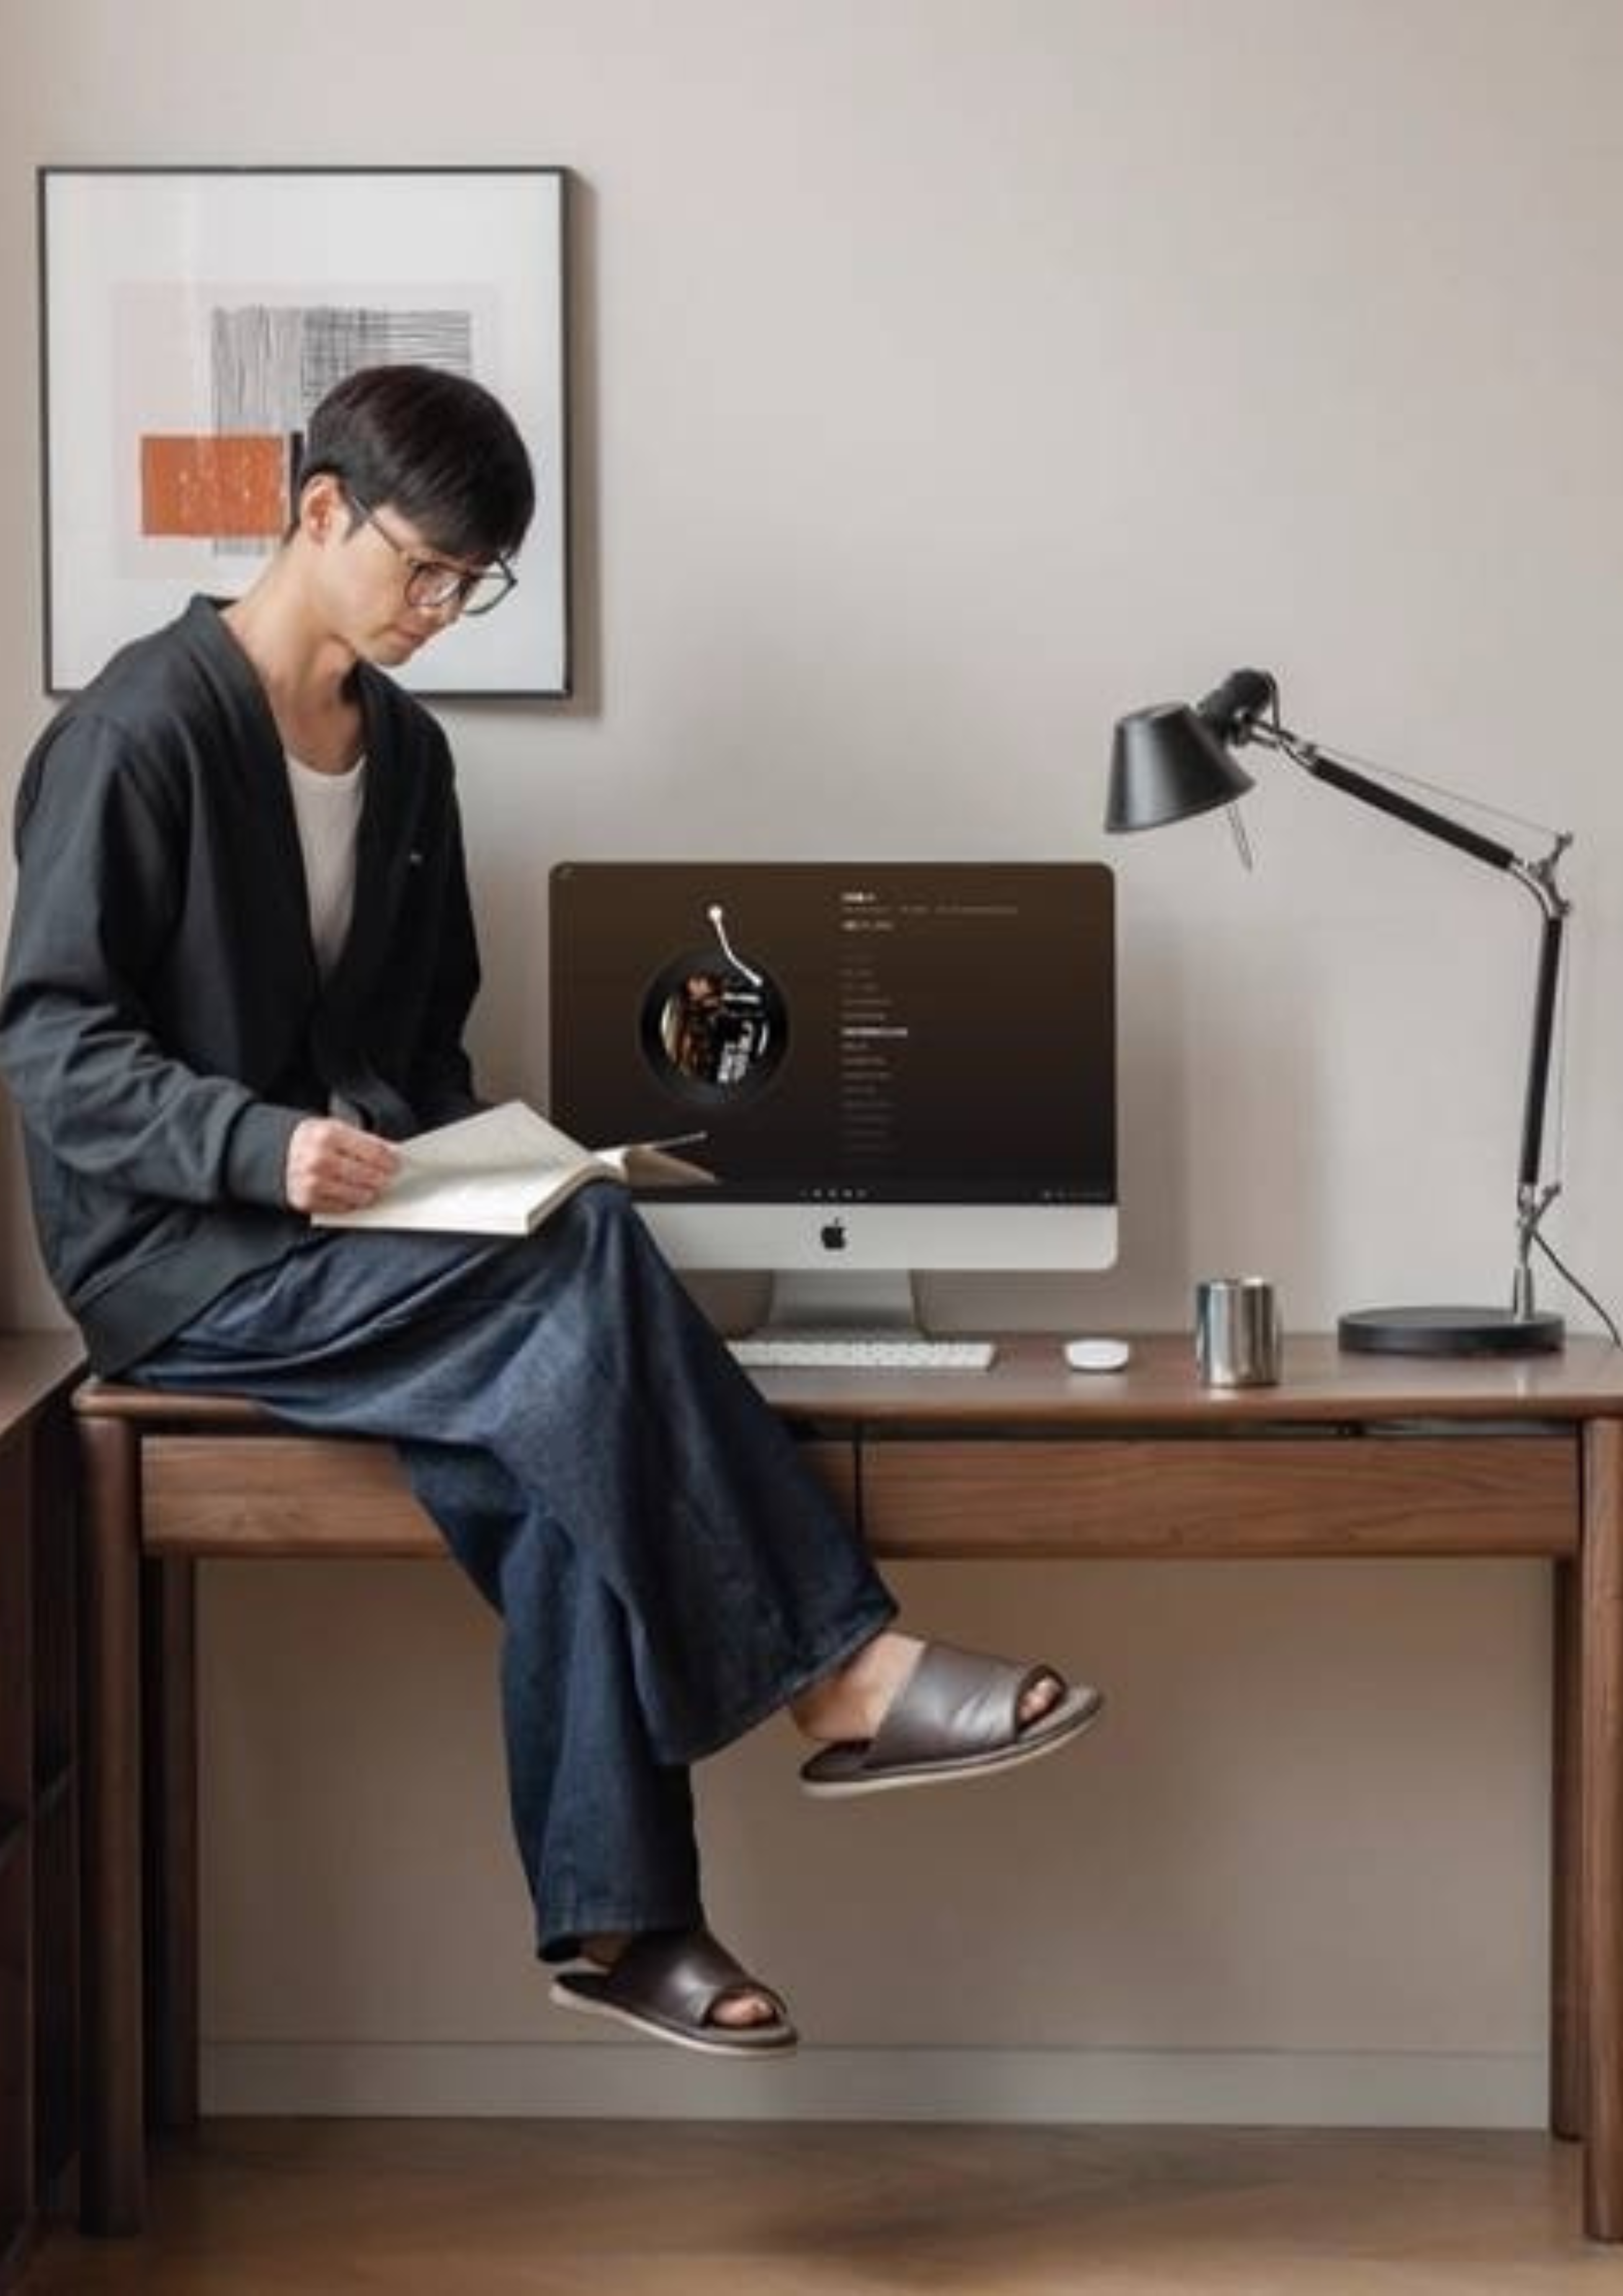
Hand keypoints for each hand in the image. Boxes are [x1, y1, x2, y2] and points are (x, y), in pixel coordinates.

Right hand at [285, 1118, 400, 1214]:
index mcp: (328, 1134)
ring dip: (370, 1193)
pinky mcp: (307, 1201)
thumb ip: (364, 1140)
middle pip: (369, 1176)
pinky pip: (343, 1208)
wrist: (275, 1153)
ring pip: (359, 1195)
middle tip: (387, 1178)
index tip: (397, 1164)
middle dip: (383, 1179)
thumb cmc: (312, 1140)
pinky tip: (353, 1195)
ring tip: (372, 1187)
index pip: (374, 1152)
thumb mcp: (335, 1128)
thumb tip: (394, 1154)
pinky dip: (352, 1203)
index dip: (390, 1161)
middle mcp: (319, 1159)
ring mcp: (312, 1182)